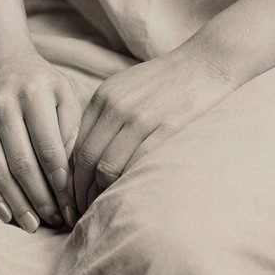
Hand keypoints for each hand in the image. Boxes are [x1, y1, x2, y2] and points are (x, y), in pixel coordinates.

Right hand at [0, 43, 85, 232]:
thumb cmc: (36, 78)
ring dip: (14, 202)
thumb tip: (71, 173)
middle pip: (22, 164)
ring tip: (30, 224)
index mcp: (34, 94)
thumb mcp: (62, 91)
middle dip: (40, 200)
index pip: (49, 149)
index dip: (61, 183)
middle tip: (53, 223)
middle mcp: (3, 104)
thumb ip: (70, 127)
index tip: (72, 206)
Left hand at [68, 46, 241, 219]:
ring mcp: (140, 118)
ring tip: (100, 207)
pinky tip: (125, 195)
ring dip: (100, 193)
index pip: (76, 144)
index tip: (71, 194)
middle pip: (86, 159)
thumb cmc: (163, 79)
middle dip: (80, 190)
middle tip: (80, 210)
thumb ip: (103, 114)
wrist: (203, 64)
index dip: (71, 175)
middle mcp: (116, 107)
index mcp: (103, 97)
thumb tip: (83, 154)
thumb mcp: (124, 86)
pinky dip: (126, 184)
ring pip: (107, 167)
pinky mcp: (164, 129)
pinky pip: (135, 165)